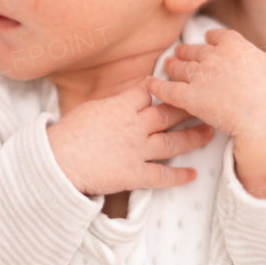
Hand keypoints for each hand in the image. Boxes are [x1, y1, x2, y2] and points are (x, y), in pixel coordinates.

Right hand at [46, 85, 210, 195]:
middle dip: (188, 108)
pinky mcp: (135, 174)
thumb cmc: (66, 134)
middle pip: (168, 113)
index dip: (161, 90)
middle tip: (204, 105)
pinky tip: (192, 175)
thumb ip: (111, 105)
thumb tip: (122, 102)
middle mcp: (134, 126)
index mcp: (120, 107)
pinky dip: (179, 176)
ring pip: (172, 142)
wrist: (58, 161)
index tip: (173, 88)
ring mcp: (137, 150)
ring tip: (208, 133)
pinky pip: (162, 175)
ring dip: (193, 138)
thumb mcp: (89, 109)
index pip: (148, 93)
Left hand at [147, 28, 265, 198]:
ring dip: (172, 65)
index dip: (211, 39)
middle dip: (186, 51)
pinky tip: (148, 84)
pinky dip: (156, 86)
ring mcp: (201, 77)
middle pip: (195, 51)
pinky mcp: (189, 97)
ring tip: (166, 65)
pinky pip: (167, 89)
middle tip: (179, 53)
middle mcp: (216, 58)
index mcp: (238, 49)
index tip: (207, 40)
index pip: (220, 38)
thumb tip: (257, 62)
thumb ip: (259, 62)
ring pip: (180, 67)